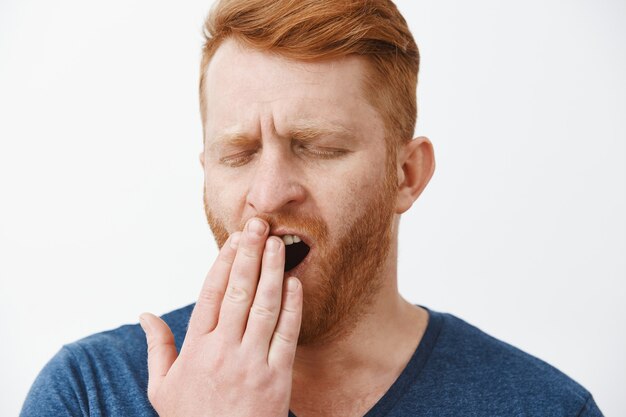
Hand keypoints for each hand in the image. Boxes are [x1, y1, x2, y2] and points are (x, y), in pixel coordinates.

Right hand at [139, 217, 302, 416]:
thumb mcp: (162, 387)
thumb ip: (157, 348)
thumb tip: (145, 315)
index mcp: (195, 348)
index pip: (211, 293)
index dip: (224, 262)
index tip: (234, 240)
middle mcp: (223, 349)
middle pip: (238, 291)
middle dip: (249, 254)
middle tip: (258, 225)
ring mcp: (251, 362)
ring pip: (264, 306)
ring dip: (271, 271)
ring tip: (277, 243)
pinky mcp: (277, 377)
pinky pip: (287, 334)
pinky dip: (293, 306)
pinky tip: (295, 283)